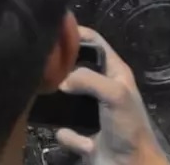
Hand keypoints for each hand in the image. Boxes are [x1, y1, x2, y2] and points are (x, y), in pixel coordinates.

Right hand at [54, 28, 169, 164]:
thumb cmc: (129, 127)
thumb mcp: (115, 94)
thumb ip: (88, 79)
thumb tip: (60, 80)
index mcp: (114, 73)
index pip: (94, 43)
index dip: (76, 33)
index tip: (52, 29)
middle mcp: (102, 89)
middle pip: (75, 69)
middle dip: (60, 69)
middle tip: (40, 66)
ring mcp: (91, 113)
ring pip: (65, 100)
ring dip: (57, 104)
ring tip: (44, 100)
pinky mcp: (83, 136)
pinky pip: (65, 131)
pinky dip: (69, 136)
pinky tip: (78, 139)